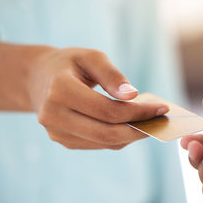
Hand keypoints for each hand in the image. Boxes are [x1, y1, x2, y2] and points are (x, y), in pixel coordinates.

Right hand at [27, 48, 168, 149]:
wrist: (39, 78)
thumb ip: (112, 75)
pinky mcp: (62, 140)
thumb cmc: (70, 64)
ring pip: (103, 142)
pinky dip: (118, 137)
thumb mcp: (91, 57)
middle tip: (160, 121)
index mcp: (59, 90)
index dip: (138, 112)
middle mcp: (53, 115)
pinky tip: (131, 126)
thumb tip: (133, 97)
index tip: (162, 108)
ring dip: (131, 135)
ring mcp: (56, 132)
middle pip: (106, 132)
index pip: (107, 110)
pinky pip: (97, 144)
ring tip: (150, 122)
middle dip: (139, 129)